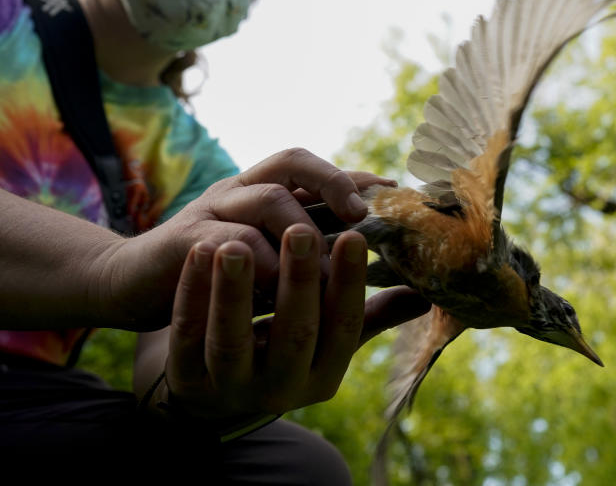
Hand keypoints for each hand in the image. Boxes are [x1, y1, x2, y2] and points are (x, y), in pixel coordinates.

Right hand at [96, 148, 394, 329]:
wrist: (131, 284)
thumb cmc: (213, 275)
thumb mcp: (267, 262)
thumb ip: (312, 257)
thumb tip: (375, 264)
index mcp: (264, 194)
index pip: (315, 170)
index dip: (354, 176)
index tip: (393, 190)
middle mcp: (241, 191)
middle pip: (293, 162)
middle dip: (335, 183)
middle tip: (362, 216)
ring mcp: (212, 210)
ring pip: (268, 198)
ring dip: (304, 229)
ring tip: (326, 265)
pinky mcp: (185, 240)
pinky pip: (228, 238)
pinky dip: (258, 259)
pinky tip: (275, 284)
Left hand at [164, 225, 428, 416]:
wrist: (213, 391)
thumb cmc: (283, 350)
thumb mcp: (326, 343)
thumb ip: (370, 317)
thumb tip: (425, 294)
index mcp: (324, 375)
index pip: (344, 327)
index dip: (349, 282)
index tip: (354, 234)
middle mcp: (281, 389)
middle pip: (295, 333)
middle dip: (299, 281)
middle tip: (301, 230)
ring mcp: (230, 387)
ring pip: (233, 338)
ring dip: (235, 290)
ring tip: (235, 243)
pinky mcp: (185, 378)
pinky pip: (187, 333)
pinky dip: (193, 292)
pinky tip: (200, 251)